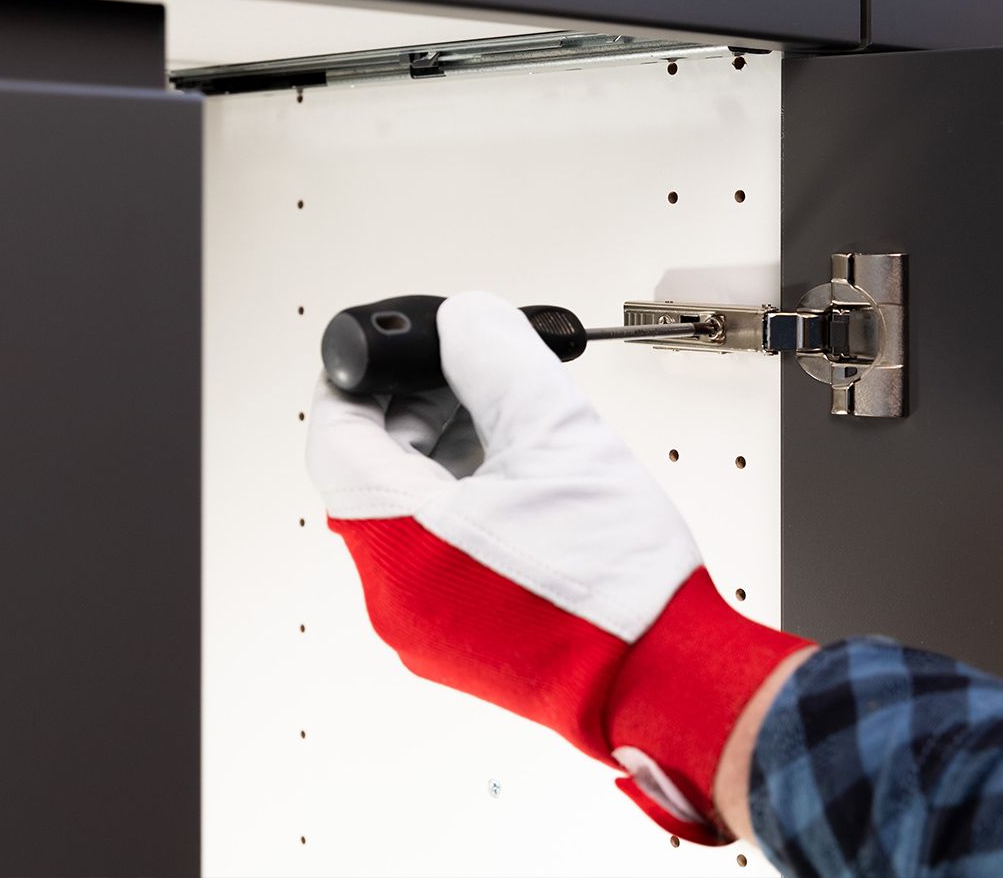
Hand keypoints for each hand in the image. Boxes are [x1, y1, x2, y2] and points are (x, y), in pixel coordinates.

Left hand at [306, 292, 809, 842]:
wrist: (668, 682)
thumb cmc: (620, 590)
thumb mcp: (558, 436)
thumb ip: (498, 358)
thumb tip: (466, 319)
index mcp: (397, 545)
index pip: (334, 434)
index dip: (361, 377)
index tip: (387, 348)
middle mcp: (391, 595)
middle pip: (368, 472)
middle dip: (413, 410)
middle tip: (460, 371)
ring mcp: (420, 626)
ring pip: (401, 513)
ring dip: (438, 455)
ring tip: (498, 418)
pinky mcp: (454, 642)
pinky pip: (428, 556)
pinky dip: (456, 504)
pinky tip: (509, 477)